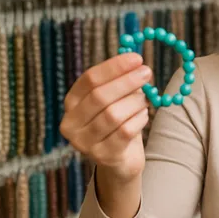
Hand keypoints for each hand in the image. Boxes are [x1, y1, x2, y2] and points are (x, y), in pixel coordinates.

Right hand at [59, 52, 152, 182]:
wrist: (120, 159)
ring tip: (146, 99)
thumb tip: (136, 62)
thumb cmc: (117, 122)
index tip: (136, 58)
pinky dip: (139, 119)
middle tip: (147, 72)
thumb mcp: (114, 99)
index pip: (90, 79)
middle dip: (126, 82)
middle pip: (100, 96)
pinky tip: (144, 115)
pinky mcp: (103, 156)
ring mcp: (85, 143)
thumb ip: (120, 81)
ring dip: (135, 102)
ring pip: (113, 115)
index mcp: (71, 102)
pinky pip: (125, 132)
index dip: (114, 67)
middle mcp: (72, 123)